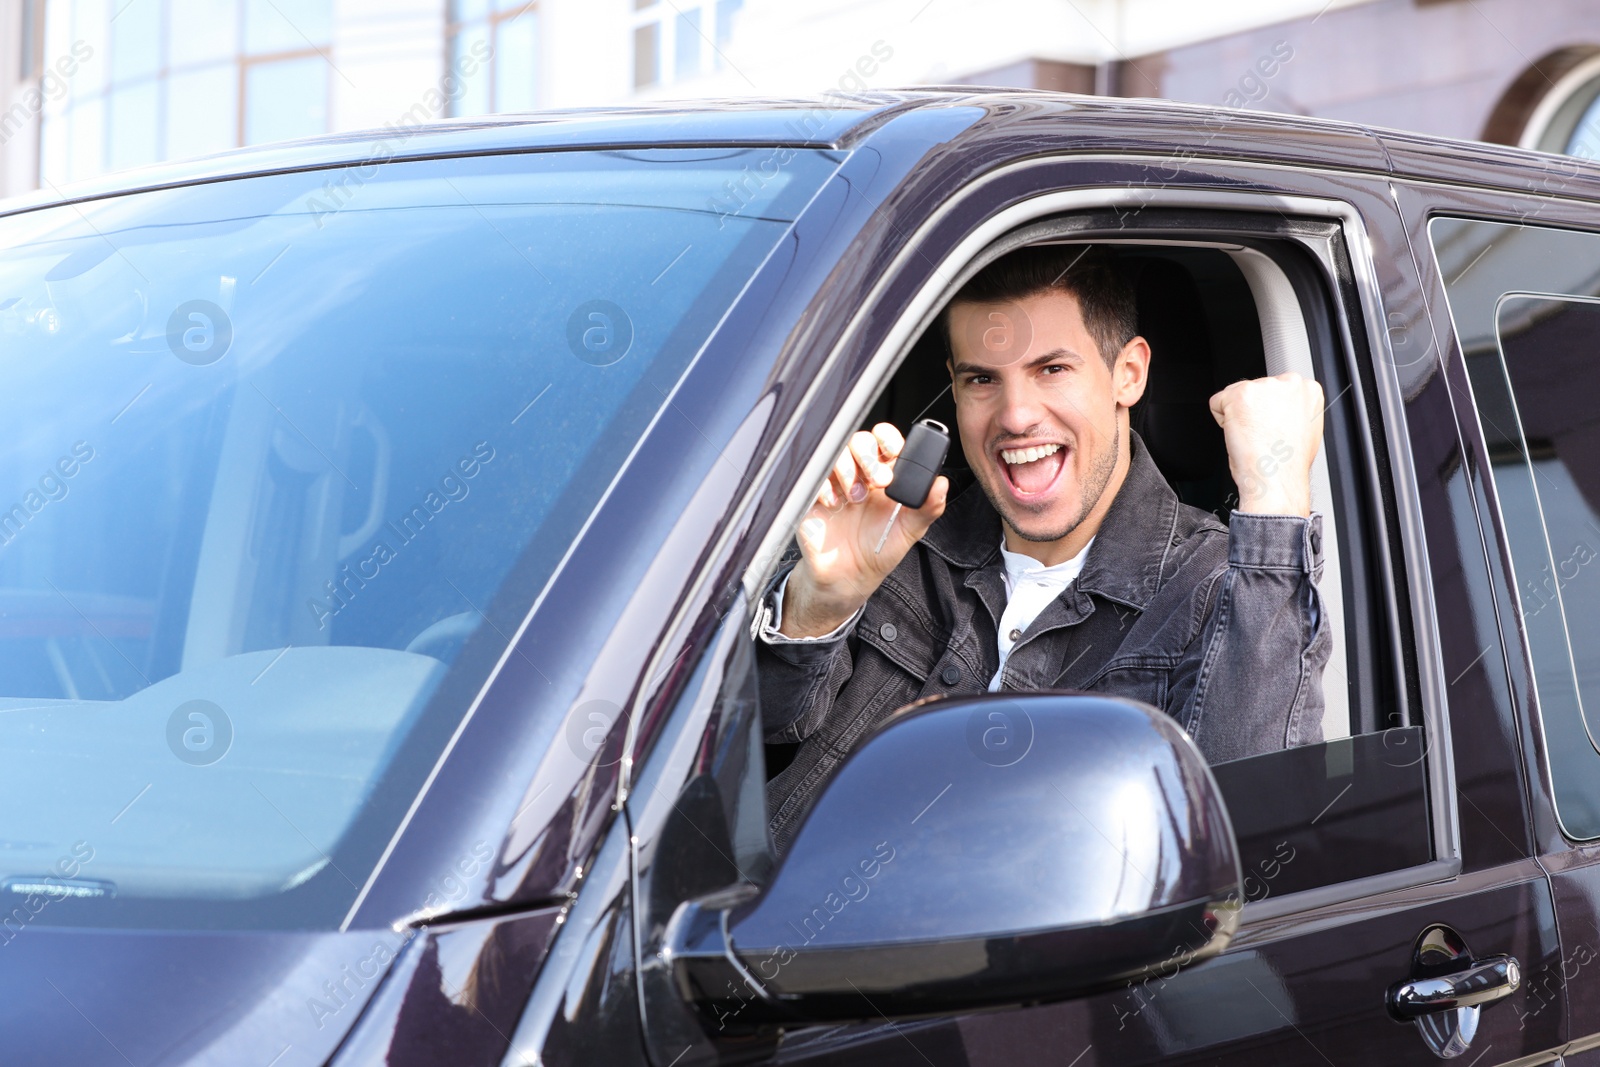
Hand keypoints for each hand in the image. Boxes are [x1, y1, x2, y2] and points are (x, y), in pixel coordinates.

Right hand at [781, 423, 948, 637]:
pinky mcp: (814, 496)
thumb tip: (942, 484)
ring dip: (848, 471)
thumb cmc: (879, 551)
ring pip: (836, 453)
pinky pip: (814, 475)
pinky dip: (825, 486)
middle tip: (878, 481)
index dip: (888, 439)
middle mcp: (860, 475)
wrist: (848, 577)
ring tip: (856, 499)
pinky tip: (835, 506)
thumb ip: (928, 507)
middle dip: (869, 456)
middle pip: (860, 441)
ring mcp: (836, 484)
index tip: (894, 453)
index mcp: (885, 476)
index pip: (885, 441)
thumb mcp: (910, 531)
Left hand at [1208, 372, 1323, 516]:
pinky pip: (1217, 403)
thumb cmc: (1287, 465)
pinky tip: (1240, 435)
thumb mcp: (1303, 430)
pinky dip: (1222, 420)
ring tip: (1253, 438)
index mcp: (1308, 391)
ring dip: (1237, 416)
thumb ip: (1292, 411)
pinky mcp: (1240, 394)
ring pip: (1236, 395)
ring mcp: (1264, 386)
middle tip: (1261, 436)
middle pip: (1255, 390)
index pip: (1275, 391)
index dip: (1268, 413)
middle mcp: (1290, 382)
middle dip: (1253, 411)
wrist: (1276, 480)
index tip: (1272, 428)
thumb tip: (1280, 411)